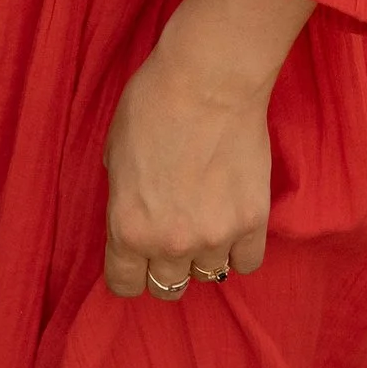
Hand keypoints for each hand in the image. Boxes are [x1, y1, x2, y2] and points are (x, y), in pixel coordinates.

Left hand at [101, 0, 308, 298]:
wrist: (208, 80)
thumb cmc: (153, 104)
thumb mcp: (114, 152)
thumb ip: (122, 195)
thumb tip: (134, 211)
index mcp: (128, 227)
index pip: (124, 284)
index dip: (128, 272)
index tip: (135, 261)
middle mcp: (170, 243)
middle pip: (166, 287)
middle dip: (164, 266)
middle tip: (171, 237)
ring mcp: (215, 236)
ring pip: (207, 275)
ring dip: (203, 255)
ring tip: (204, 221)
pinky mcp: (253, 223)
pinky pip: (247, 262)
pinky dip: (239, 250)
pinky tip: (233, 224)